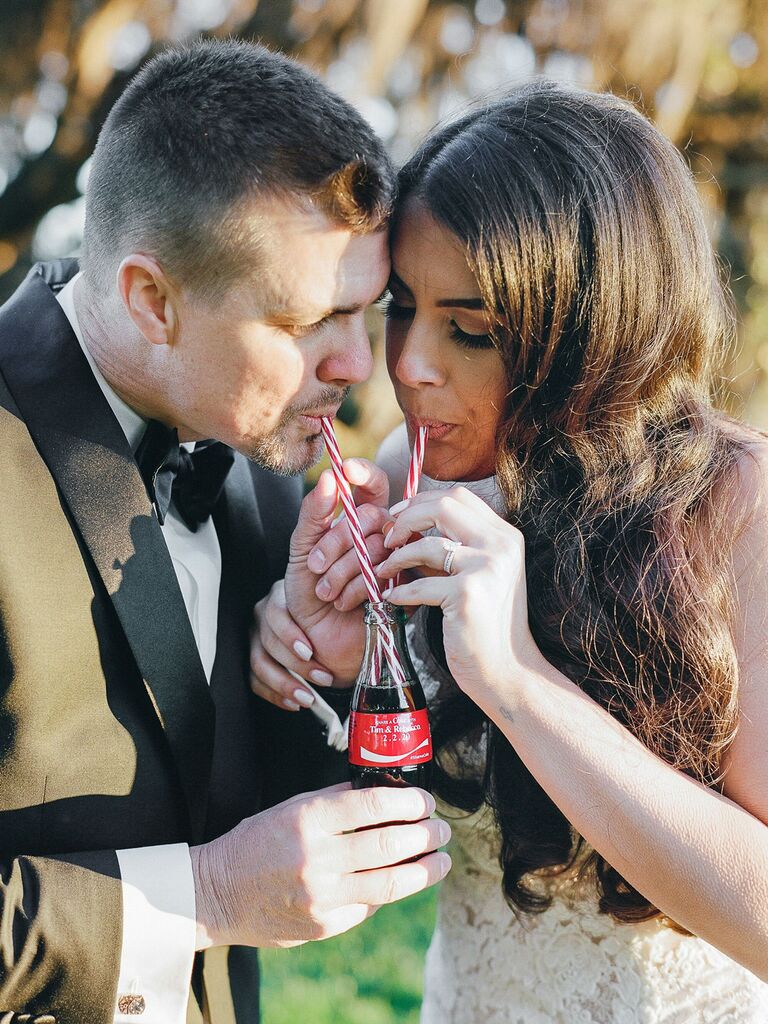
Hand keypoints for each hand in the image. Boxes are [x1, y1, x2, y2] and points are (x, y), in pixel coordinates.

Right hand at [191, 783, 451, 948]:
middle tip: (442, 829)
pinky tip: (402, 880)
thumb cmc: (259, 841)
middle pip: (391, 843)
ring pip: (391, 882)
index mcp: (310, 817)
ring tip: (441, 860)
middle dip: (427, 835)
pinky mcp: (325, 925)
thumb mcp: (293, 807)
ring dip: (425, 870)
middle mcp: (317, 856)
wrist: (218, 894)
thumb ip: (338, 801)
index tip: (427, 801)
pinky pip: (370, 906)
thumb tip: (386, 792)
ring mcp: (322, 895)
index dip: (411, 802)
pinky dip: (390, 892)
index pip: (375, 804)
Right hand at [250, 580, 335, 709]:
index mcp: (280, 596)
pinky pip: (255, 680)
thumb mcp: (336, 601)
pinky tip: (294, 703)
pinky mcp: (255, 659)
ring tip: (309, 698)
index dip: (290, 634)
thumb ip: (340, 600)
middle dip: (295, 665)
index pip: (275, 613)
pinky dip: (274, 694)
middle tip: (324, 678)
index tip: (310, 652)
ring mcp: (256, 638)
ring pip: (259, 663)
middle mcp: (263, 615)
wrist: (328, 624)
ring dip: (284, 684)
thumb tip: (359, 610)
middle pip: (267, 642)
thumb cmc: (332, 611)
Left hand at [283, 459, 390, 683]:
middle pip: (372, 516)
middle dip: (337, 540)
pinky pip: (386, 574)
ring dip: (342, 570)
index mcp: (360, 519)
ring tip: (325, 591)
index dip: (364, 472)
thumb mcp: (302, 550)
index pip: (374, 484)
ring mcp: (397, 561)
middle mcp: (383, 535)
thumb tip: (330, 476)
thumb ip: (314, 514)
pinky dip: (357, 589)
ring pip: (378, 546)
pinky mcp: (406, 588)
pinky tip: (344, 603)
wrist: (316, 638)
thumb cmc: (309, 593)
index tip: (345, 468)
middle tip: (314, 565)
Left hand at [375, 487, 541, 705]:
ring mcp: (486, 568)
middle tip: (387, 538)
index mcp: (505, 536)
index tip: (398, 517)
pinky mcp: (468, 595)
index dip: (422, 501)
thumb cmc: (487, 624)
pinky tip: (391, 598)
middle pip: (443, 507)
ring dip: (396, 558)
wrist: (508, 670)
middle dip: (407, 518)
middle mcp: (500, 546)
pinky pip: (420, 585)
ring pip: (426, 545)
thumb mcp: (480, 575)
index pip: (458, 497)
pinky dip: (400, 592)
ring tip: (382, 571)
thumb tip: (410, 524)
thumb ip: (457, 547)